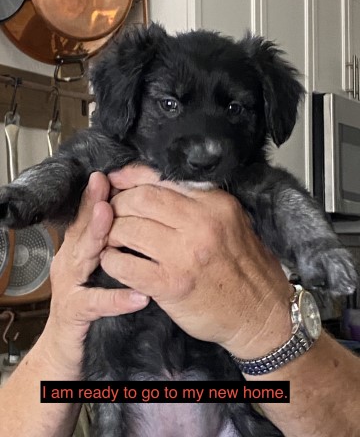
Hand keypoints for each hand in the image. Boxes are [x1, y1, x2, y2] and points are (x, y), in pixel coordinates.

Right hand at [41, 172, 148, 373]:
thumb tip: (136, 217)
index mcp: (78, 250)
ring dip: (96, 238)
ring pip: (82, 259)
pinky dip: (117, 299)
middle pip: (82, 230)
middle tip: (105, 186)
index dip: (97, 195)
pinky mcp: (76, 314)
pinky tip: (137, 296)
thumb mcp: (98, 267)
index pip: (87, 217)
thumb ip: (111, 243)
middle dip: (93, 207)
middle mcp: (70, 263)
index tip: (111, 174)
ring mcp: (70, 287)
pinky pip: (97, 304)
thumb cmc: (88, 303)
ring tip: (110, 219)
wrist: (66, 348)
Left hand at [101, 166, 292, 358]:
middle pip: (139, 200)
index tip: (116, 183)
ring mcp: (185, 255)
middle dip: (117, 205)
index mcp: (214, 203)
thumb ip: (196, 201)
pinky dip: (113, 261)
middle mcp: (200, 224)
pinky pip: (125, 265)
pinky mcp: (172, 285)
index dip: (129, 179)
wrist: (262, 313)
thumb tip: (153, 182)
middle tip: (111, 215)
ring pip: (127, 229)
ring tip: (112, 239)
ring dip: (110, 233)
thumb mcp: (229, 221)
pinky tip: (115, 262)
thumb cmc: (243, 267)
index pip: (159, 180)